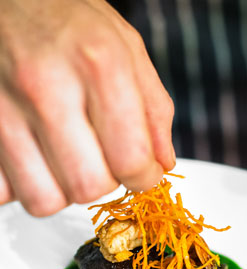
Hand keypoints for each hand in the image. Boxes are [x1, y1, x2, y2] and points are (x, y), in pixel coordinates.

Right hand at [0, 0, 174, 215]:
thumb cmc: (69, 21)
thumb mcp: (128, 50)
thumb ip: (155, 111)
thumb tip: (162, 162)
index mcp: (99, 65)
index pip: (130, 159)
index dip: (145, 178)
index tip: (144, 174)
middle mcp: (46, 88)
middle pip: (88, 187)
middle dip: (106, 183)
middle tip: (105, 162)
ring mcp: (3, 109)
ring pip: (44, 200)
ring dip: (66, 189)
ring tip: (70, 159)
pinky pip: (5, 191)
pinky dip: (26, 184)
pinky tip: (37, 156)